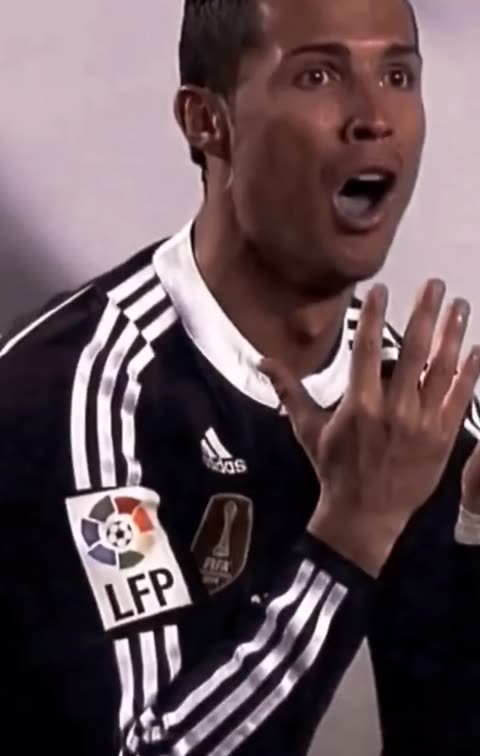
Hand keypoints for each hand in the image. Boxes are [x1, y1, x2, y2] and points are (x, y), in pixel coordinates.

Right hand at [261, 280, 479, 575]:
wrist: (364, 515)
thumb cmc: (334, 469)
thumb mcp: (308, 429)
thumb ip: (290, 390)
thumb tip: (262, 360)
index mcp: (359, 404)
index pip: (366, 350)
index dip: (374, 316)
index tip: (381, 288)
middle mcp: (393, 410)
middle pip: (412, 352)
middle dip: (424, 314)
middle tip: (435, 284)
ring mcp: (422, 424)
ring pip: (441, 371)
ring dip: (451, 335)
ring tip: (459, 307)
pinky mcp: (443, 438)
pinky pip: (459, 399)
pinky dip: (469, 373)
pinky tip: (476, 349)